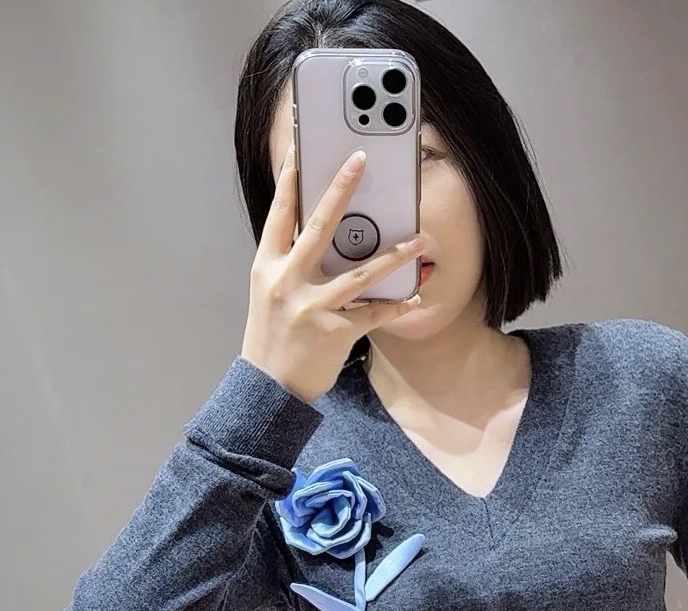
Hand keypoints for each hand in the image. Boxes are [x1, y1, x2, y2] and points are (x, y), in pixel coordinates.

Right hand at [240, 141, 424, 404]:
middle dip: (341, 188)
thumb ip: (290, 264)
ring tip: (418, 241)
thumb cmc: (272, 337)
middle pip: (319, 225)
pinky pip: (374, 313)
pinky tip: (415, 298)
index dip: (291, 178)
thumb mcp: (270, 293)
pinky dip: (397, 306)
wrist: (268, 387)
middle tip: (361, 159)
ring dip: (394, 256)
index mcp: (268, 265)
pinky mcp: (335, 331)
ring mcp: (312, 306)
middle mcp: (288, 280)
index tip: (302, 147)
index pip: (280, 212)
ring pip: (360, 273)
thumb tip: (319, 236)